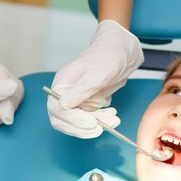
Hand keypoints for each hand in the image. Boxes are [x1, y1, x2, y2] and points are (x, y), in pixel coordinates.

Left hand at [0, 60, 23, 140]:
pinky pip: (15, 104)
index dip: (7, 98)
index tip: (2, 115)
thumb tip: (13, 84)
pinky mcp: (2, 98)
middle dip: (5, 107)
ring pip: (16, 97)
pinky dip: (6, 115)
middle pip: (15, 88)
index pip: (7, 78)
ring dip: (5, 112)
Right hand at [48, 19, 142, 137]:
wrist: (122, 52)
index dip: (73, 120)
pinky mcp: (89, 104)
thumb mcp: (95, 75)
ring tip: (114, 119)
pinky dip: (102, 121)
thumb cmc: (107, 57)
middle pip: (63, 120)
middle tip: (100, 128)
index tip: (92, 123)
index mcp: (62, 84)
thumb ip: (79, 92)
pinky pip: (90, 120)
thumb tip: (62, 106)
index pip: (58, 109)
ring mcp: (77, 100)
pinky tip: (112, 115)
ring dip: (96, 125)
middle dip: (82, 128)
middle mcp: (66, 93)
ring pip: (78, 123)